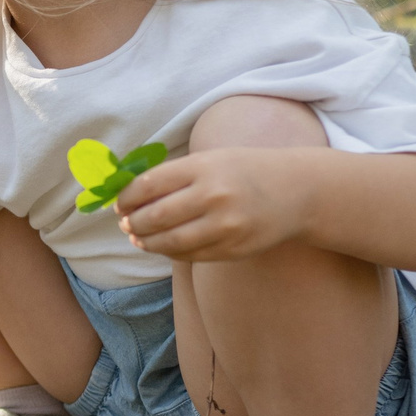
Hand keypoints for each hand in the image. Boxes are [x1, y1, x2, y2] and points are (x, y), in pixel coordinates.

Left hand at [113, 146, 311, 261]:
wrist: (296, 191)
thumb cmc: (245, 171)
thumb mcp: (212, 160)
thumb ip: (175, 175)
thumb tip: (131, 196)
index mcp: (204, 167)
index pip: (150, 184)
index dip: (127, 198)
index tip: (119, 204)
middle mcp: (213, 195)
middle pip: (156, 216)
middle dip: (134, 223)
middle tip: (125, 224)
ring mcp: (224, 226)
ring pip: (170, 241)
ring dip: (147, 242)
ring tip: (138, 238)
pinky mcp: (232, 248)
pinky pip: (190, 255)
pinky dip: (170, 252)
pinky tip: (163, 246)